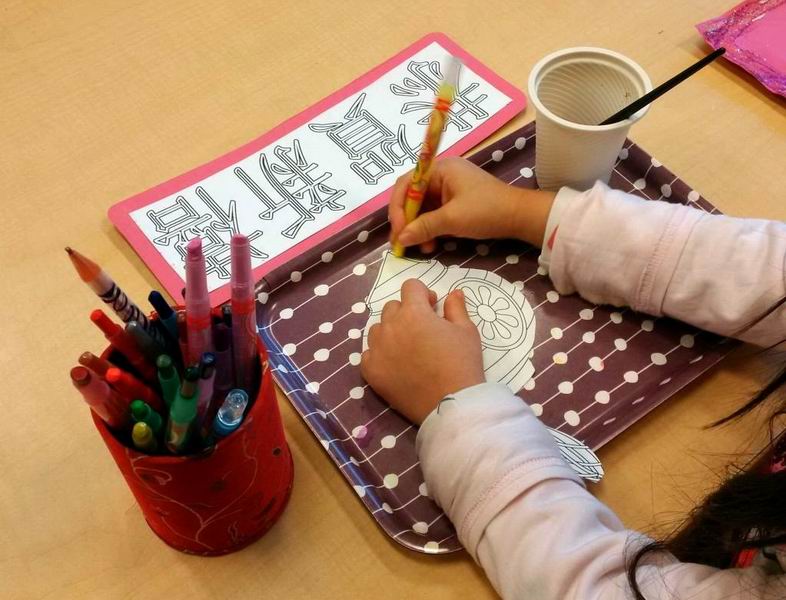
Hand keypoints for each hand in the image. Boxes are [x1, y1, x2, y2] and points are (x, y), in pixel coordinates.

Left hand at [360, 279, 484, 424]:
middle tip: (422, 329)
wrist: (451, 404)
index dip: (423, 294)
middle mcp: (390, 326)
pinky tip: (395, 364)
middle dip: (407, 312)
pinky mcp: (370, 371)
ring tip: (407, 347)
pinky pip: (368, 353)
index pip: (410, 287)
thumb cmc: (462, 364)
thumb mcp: (467, 331)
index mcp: (413, 313)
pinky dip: (380, 354)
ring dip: (391, 331)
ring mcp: (377, 349)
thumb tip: (454, 293)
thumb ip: (456, 308)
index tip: (432, 307)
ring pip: (378, 329)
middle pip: (393, 307)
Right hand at [388, 157, 555, 252]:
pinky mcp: (456, 202)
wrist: (520, 216)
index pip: (406, 185)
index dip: (397, 209)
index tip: (398, 232)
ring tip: (423, 248)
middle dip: (407, 222)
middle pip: (412, 197)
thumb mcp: (452, 220)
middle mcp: (441, 175)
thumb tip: (401, 239)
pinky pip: (435, 214)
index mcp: (439, 169)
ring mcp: (449, 188)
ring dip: (419, 228)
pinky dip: (431, 229)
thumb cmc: (487, 211)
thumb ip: (424, 227)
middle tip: (402, 244)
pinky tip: (431, 244)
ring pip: (423, 209)